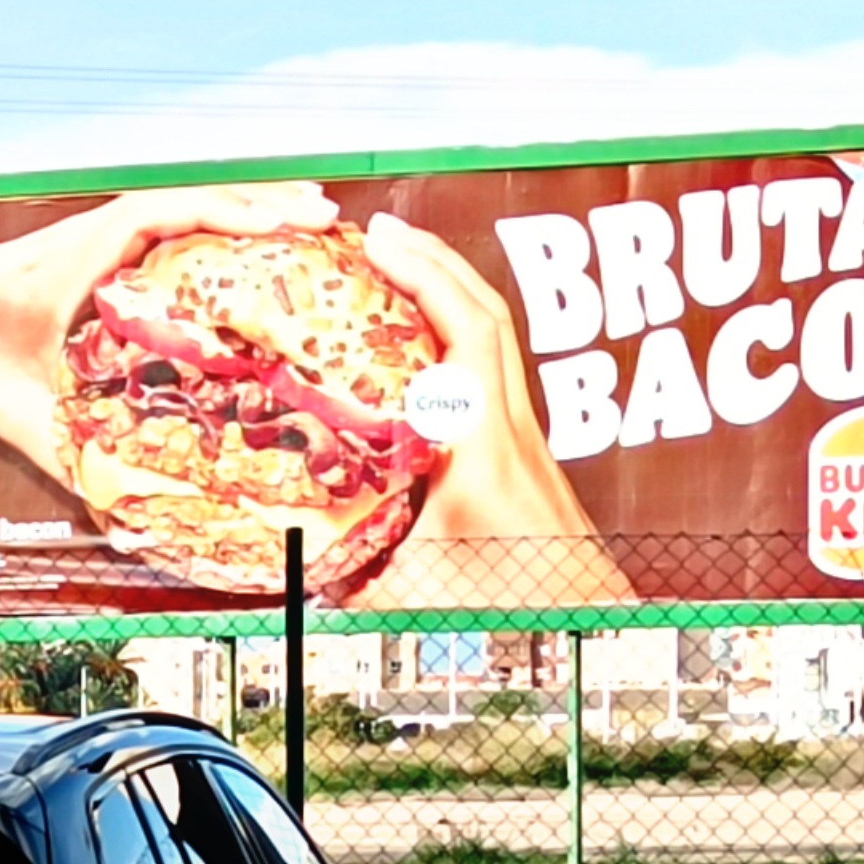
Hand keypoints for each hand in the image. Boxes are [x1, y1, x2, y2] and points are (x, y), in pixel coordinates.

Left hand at [0, 182, 340, 477]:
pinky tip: (250, 249)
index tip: (289, 222)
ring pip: (182, 209)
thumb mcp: (12, 412)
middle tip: (329, 218)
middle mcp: (94, 235)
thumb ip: (62, 456)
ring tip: (309, 220)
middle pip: (192, 201)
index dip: (232, 214)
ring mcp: (95, 239)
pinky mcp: (93, 252)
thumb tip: (123, 504)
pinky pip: (164, 229)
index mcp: (81, 257)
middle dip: (261, 204)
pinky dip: (211, 229)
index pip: (168, 215)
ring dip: (241, 209)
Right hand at [344, 213, 635, 611]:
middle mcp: (511, 430)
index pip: (466, 333)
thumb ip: (342, 575)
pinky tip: (415, 343)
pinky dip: (452, 333)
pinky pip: (488, 369)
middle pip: (486, 312)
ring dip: (445, 290)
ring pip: (494, 336)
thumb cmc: (509, 616)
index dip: (423, 275)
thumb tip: (276, 553)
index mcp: (482, 449)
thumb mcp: (407, 600)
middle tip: (375, 230)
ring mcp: (523, 437)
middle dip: (430, 259)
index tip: (375, 240)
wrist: (587, 632)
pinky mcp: (520, 454)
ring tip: (393, 266)